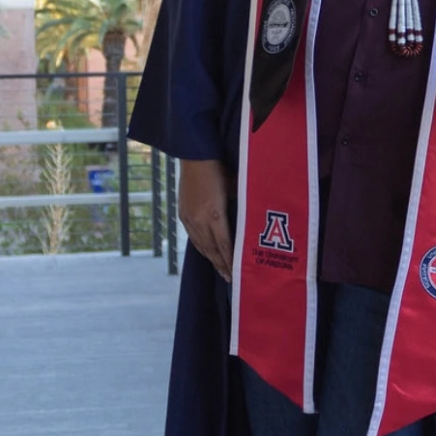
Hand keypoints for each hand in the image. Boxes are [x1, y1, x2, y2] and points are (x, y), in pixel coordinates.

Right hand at [178, 158, 234, 280]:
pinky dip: (201, 248)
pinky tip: (207, 253)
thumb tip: (251, 219)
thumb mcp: (235, 188)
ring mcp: (190, 218)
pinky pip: (193, 237)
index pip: (225, 245)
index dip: (230, 261)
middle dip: (222, 265)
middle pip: (212, 250)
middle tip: (230, 279)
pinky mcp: (184, 214)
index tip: (237, 274)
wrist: (194, 156)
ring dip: (211, 259)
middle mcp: (200, 220)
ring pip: (201, 245)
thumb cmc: (219, 169)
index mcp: (215, 214)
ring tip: (220, 270)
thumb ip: (241, 206)